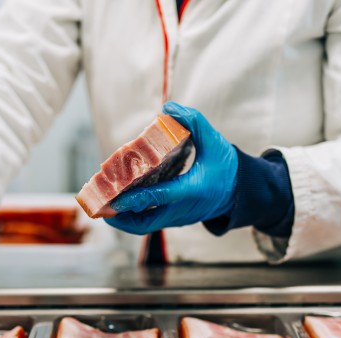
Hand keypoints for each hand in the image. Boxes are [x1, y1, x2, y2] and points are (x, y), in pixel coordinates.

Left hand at [104, 101, 237, 234]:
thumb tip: (167, 108)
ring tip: (102, 207)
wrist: (241, 192)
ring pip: (146, 225)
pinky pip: (151, 222)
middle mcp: (183, 209)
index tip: (116, 198)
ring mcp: (178, 217)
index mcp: (193, 190)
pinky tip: (117, 204)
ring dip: (123, 220)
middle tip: (100, 207)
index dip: (137, 198)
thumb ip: (194, 121)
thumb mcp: (214, 141)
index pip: (161, 196)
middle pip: (147, 222)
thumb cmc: (226, 166)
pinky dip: (133, 216)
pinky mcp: (175, 219)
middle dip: (121, 218)